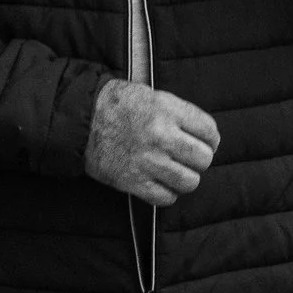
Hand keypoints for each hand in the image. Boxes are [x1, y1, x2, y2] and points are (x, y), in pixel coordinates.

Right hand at [83, 78, 219, 206]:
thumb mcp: (151, 95)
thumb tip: (203, 134)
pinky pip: (166, 198)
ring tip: (177, 171)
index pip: (209, 130)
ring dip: (186, 178)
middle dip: (201, 159)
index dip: (211, 138)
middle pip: (203, 158)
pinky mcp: (133, 182)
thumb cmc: (117, 104)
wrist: (81, 120)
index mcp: (167, 110)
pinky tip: (162, 183)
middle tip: (191, 157)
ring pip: (189, 182)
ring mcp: (148, 161)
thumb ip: (178, 113)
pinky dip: (167, 193)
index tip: (207, 142)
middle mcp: (161, 136)